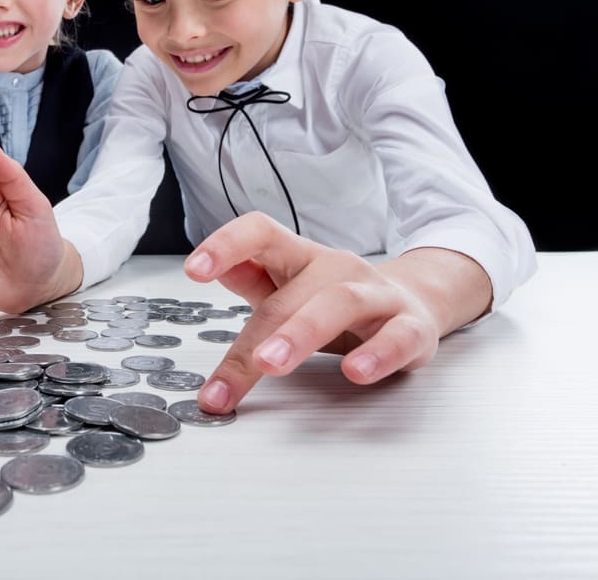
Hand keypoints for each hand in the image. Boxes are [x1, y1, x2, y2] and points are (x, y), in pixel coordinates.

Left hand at [185, 212, 489, 413]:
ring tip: (274, 364)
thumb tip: (209, 268)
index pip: (260, 233)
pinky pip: (398, 337)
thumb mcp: (285, 286)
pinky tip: (357, 372)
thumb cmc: (332, 300)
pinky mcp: (411, 327)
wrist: (411, 304)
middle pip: (292, 294)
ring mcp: (375, 295)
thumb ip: (248, 278)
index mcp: (298, 257)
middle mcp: (336, 268)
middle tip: (243, 361)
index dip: (226, 245)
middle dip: (262, 332)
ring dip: (303, 334)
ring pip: (340, 304)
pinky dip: (378, 355)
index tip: (194, 269)